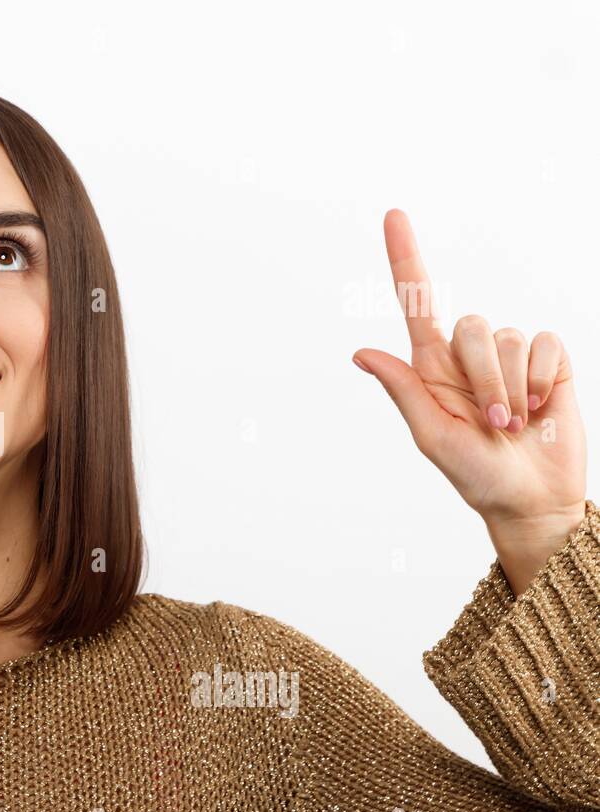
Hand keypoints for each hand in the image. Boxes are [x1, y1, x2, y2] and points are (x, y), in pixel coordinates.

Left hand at [353, 209, 586, 594]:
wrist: (532, 498)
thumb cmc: (476, 474)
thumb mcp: (432, 437)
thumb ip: (404, 391)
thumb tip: (362, 353)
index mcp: (431, 368)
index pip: (416, 302)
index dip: (405, 257)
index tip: (393, 215)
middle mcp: (468, 355)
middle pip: (470, 326)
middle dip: (484, 379)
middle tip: (493, 425)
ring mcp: (509, 356)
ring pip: (507, 338)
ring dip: (512, 389)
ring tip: (515, 424)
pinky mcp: (548, 360)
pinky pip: (543, 344)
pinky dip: (541, 380)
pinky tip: (541, 408)